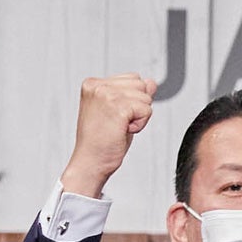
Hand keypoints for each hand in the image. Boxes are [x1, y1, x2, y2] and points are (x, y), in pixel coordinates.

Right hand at [63, 74, 158, 199]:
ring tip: (119, 127)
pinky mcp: (118, 107)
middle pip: (140, 84)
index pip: (132, 79)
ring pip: (145, 97)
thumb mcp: (118, 111)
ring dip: (138, 116)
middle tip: (117, 123)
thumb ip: (133, 94)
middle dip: (136, 106)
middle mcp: (98, 86)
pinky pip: (146, 110)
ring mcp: (107, 95)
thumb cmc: (100, 142)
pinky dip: (140, 124)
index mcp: (94, 84)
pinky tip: (122, 131)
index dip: (131, 100)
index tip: (113, 116)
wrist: (90, 162)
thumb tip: (151, 83)